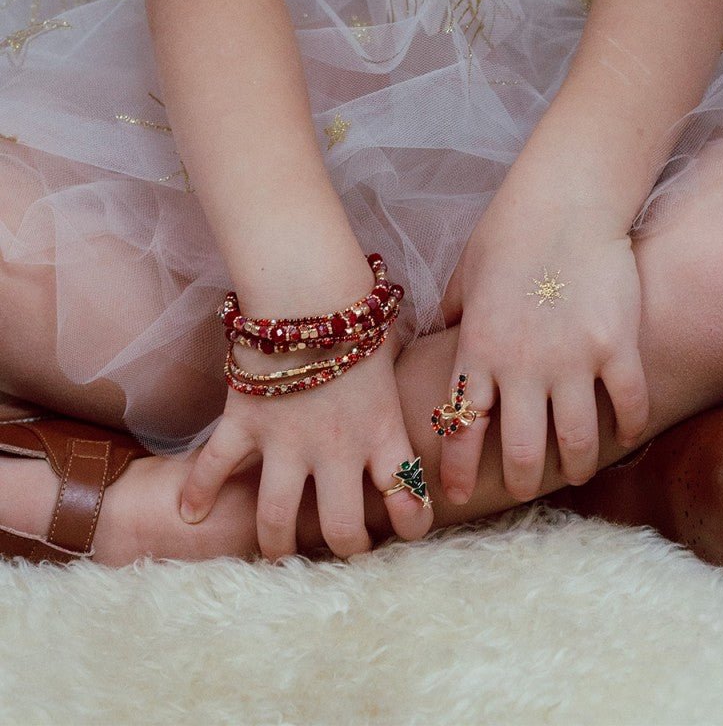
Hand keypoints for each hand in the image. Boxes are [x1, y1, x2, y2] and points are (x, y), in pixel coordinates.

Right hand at [179, 296, 433, 561]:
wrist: (309, 286)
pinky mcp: (244, 422)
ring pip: (277, 517)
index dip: (413, 522)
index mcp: (382, 430)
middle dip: (347, 547)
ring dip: (277, 543)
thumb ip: (397, 383)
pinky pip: (215, 468)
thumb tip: (414, 377)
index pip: (408, 496)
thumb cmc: (356, 312)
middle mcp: (338, 448)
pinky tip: (193, 514)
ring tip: (277, 552)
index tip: (410, 528)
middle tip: (344, 545)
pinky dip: (200, 493)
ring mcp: (287, 441)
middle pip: (343, 528)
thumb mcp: (392, 355)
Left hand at [438, 161, 648, 503]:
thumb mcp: (466, 277)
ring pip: (576, 439)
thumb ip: (454, 317)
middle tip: (518, 489)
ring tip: (576, 472)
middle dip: (516, 480)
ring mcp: (572, 358)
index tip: (455, 495)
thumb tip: (441, 337)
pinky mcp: (616, 345)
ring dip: (575, 466)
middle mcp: (521, 365)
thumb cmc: (509, 232)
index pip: (461, 427)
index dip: (456, 468)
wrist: (565, 198)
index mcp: (478, 350)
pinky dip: (628, 427)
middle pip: (519, 448)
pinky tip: (626, 435)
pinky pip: (627, 404)